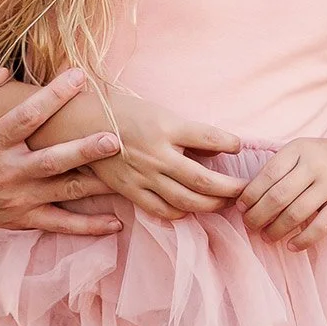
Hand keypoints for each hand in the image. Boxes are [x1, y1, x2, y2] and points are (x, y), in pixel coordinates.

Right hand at [0, 66, 123, 243]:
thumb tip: (2, 72)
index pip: (27, 116)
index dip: (54, 95)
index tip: (79, 75)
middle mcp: (7, 172)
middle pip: (53, 160)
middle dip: (85, 149)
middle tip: (115, 138)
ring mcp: (18, 198)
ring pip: (64, 191)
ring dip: (97, 184)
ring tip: (126, 176)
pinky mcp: (24, 218)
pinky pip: (61, 224)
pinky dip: (89, 226)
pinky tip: (116, 223)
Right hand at [85, 87, 245, 220]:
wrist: (81, 123)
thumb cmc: (123, 112)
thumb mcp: (159, 112)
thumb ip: (187, 133)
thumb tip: (216, 151)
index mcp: (166, 128)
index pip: (210, 139)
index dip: (231, 144)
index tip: (240, 146)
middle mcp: (157, 154)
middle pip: (204, 180)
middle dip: (230, 189)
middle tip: (245, 190)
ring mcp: (143, 176)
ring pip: (186, 201)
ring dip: (212, 205)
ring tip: (225, 203)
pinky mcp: (130, 190)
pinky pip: (161, 210)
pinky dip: (181, 213)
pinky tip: (191, 210)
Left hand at [238, 137, 326, 250]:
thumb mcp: (305, 152)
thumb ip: (279, 168)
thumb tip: (243, 196)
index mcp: (299, 148)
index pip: (266, 174)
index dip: (250, 195)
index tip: (241, 209)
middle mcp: (315, 163)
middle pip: (277, 196)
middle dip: (258, 216)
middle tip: (250, 227)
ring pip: (295, 213)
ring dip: (276, 230)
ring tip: (267, 238)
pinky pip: (320, 227)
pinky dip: (302, 240)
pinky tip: (292, 246)